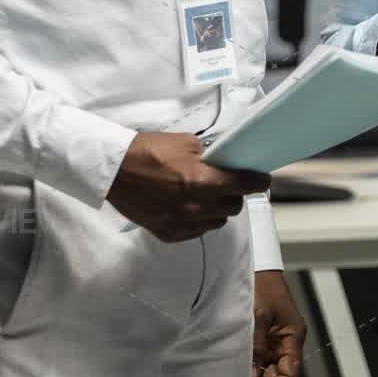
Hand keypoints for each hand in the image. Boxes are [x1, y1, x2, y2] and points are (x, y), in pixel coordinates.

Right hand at [106, 132, 269, 242]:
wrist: (114, 170)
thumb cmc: (150, 150)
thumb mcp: (187, 143)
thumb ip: (210, 157)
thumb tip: (224, 164)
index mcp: (202, 181)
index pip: (244, 186)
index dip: (258, 182)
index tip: (263, 180)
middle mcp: (195, 206)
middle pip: (233, 207)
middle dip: (235, 195)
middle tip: (229, 185)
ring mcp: (181, 222)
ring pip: (217, 222)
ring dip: (218, 210)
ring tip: (208, 197)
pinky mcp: (167, 233)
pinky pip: (196, 232)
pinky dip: (199, 221)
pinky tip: (191, 208)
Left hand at [250, 270, 304, 376]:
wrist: (256, 269)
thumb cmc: (263, 286)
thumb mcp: (259, 316)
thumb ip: (257, 344)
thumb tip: (253, 367)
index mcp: (293, 335)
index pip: (291, 370)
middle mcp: (284, 341)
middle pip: (279, 373)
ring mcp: (272, 341)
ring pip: (268, 370)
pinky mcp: (261, 339)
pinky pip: (258, 361)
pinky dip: (250, 371)